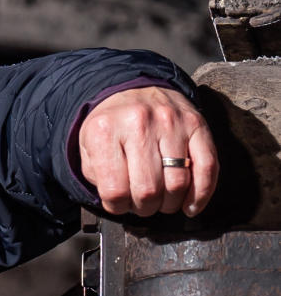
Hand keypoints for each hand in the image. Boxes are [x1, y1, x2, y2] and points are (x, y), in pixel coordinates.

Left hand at [78, 85, 217, 217]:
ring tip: (162, 202)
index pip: (115, 190)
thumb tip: (120, 204)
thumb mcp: (88, 147)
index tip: (120, 204)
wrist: (131, 88)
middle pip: (148, 190)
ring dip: (170, 203)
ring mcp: (171, 123)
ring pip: (178, 183)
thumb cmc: (110, 125)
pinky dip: (201, 194)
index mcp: (105, 131)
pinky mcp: (196, 125)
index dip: (117, 206)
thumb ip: (98, 176)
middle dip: (145, 207)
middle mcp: (139, 124)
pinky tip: (190, 205)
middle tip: (142, 204)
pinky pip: (207, 167)